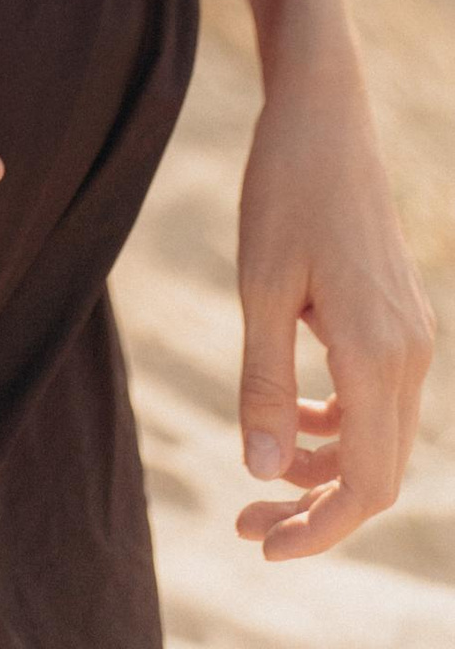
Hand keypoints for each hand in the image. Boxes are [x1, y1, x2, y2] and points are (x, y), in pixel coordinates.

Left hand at [232, 60, 434, 558]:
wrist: (324, 114)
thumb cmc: (284, 189)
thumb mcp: (259, 285)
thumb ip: (264, 383)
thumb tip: (264, 474)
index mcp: (378, 356)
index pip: (365, 484)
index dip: (318, 530)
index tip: (261, 544)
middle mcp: (410, 356)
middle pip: (376, 474)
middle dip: (315, 511)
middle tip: (245, 522)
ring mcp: (411, 338)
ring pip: (377, 440)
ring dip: (323, 469)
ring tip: (258, 477)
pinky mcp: (399, 321)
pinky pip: (375, 401)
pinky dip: (334, 425)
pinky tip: (286, 416)